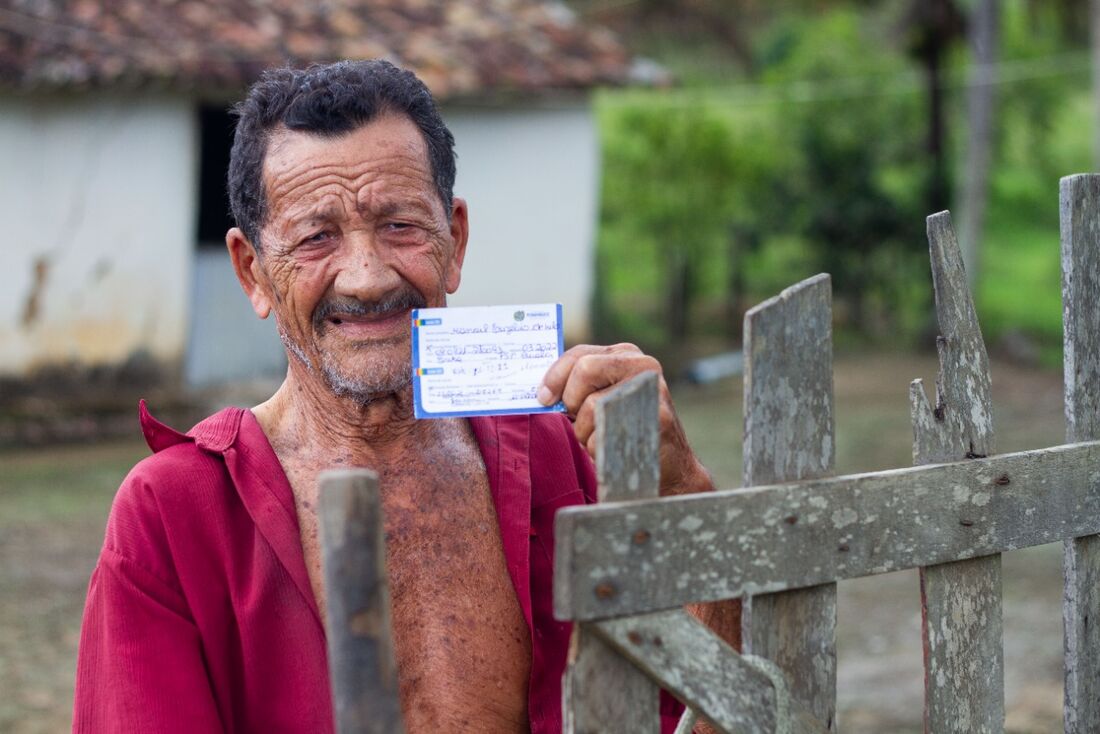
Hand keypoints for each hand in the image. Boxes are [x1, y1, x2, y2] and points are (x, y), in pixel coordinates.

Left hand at [537, 343, 712, 495]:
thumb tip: (542, 391)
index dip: (555, 376)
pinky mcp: (657, 418)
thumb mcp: (602, 398)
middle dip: (572, 400)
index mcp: (626, 355)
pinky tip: (613, 450)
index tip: (543, 398)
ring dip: (585, 432)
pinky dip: (599, 449)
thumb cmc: (624, 430)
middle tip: (577, 418)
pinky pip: (605, 434)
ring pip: (592, 405)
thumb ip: (579, 386)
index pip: (580, 354)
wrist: (669, 466)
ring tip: (601, 438)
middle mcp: (643, 365)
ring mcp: (652, 390)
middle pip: (584, 370)